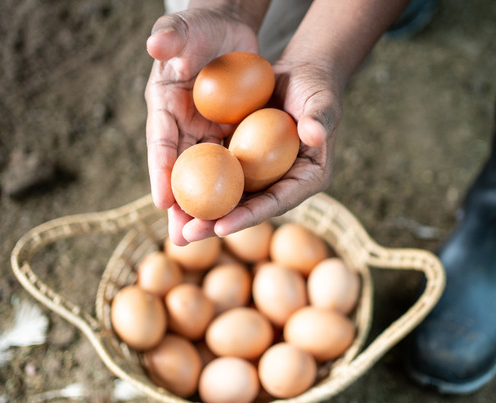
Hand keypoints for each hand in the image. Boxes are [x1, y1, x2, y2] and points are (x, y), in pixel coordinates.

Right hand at [145, 7, 259, 244]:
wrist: (225, 28)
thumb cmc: (201, 25)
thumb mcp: (184, 27)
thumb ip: (170, 35)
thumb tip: (156, 45)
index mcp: (163, 105)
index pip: (161, 142)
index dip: (160, 171)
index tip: (162, 200)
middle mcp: (180, 126)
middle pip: (179, 172)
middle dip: (179, 207)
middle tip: (181, 238)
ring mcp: (203, 133)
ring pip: (203, 178)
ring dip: (203, 208)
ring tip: (202, 240)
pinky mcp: (226, 135)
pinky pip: (228, 167)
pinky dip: (230, 190)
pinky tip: (237, 214)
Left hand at [182, 59, 342, 241]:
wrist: (301, 74)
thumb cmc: (317, 86)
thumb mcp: (321, 101)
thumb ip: (319, 119)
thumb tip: (316, 134)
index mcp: (309, 178)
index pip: (278, 202)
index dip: (250, 216)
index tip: (222, 226)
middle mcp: (286, 183)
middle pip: (250, 208)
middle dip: (218, 224)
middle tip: (187, 235)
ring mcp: (265, 175)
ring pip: (233, 197)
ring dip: (205, 211)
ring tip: (176, 225)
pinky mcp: (247, 162)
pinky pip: (222, 175)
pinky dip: (201, 183)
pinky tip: (175, 192)